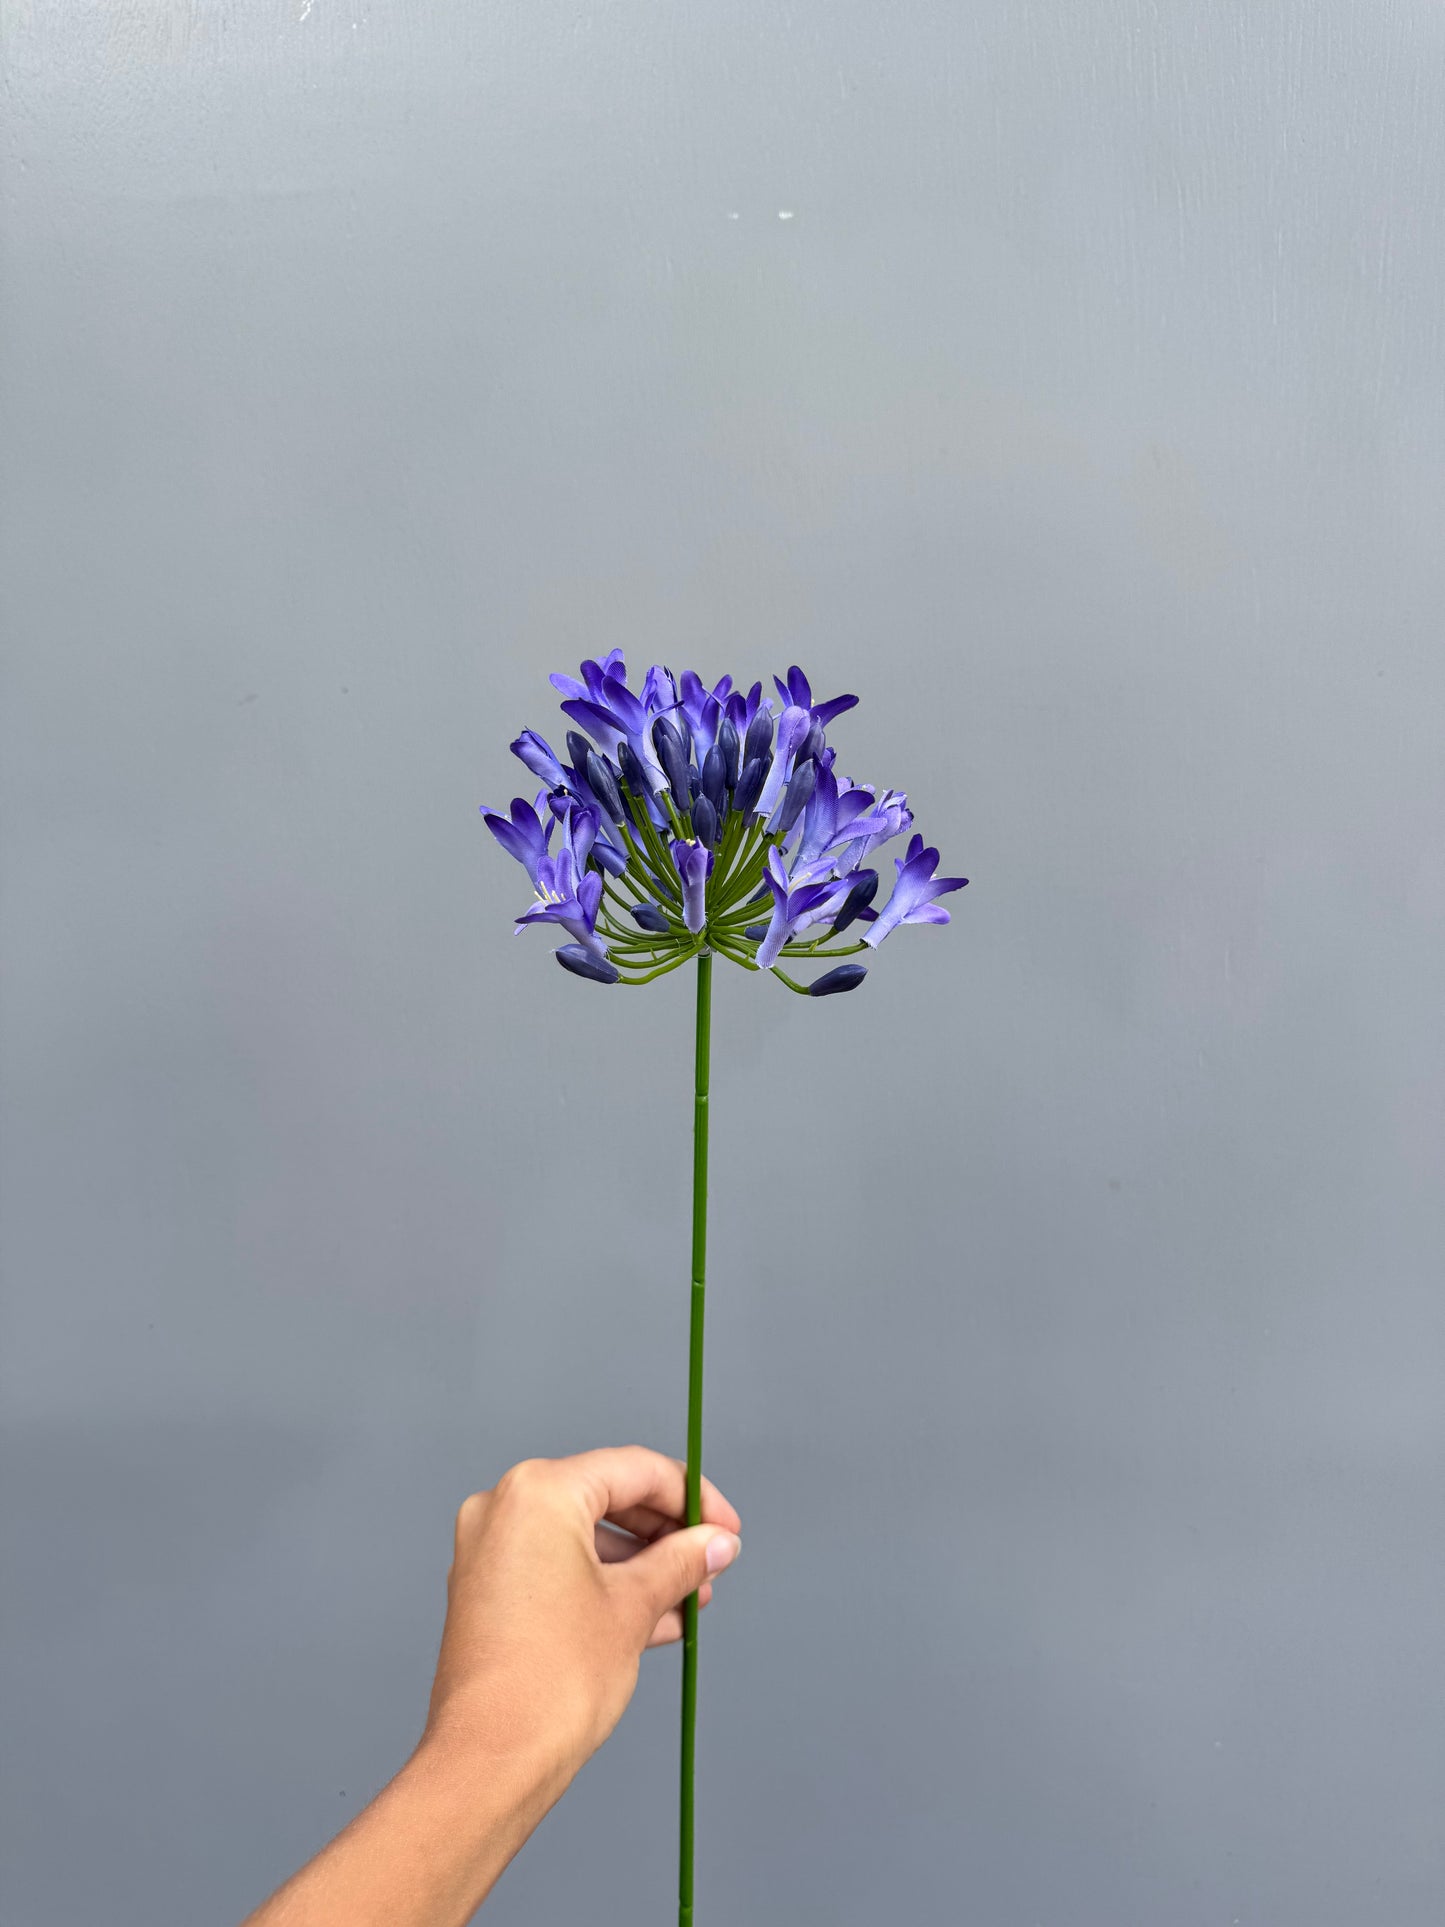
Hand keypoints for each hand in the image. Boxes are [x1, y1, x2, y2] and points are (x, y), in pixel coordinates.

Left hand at [421, 1445, 741, 1785]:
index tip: (726, 1527)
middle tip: (709, 1565)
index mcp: (539, 1492)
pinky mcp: (487, 1591)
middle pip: (607, 1500)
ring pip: (584, 1540)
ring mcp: (490, 1550)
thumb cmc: (551, 1681)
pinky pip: (558, 1569)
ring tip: (687, 1602)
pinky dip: (604, 1587)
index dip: (692, 1497)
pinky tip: (652, 1621)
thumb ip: (681, 1562)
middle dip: (665, 1537)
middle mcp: (504, 1508)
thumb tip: (715, 1543)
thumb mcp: (634, 1607)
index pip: (634, 1470)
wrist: (491, 1761)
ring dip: (640, 1567)